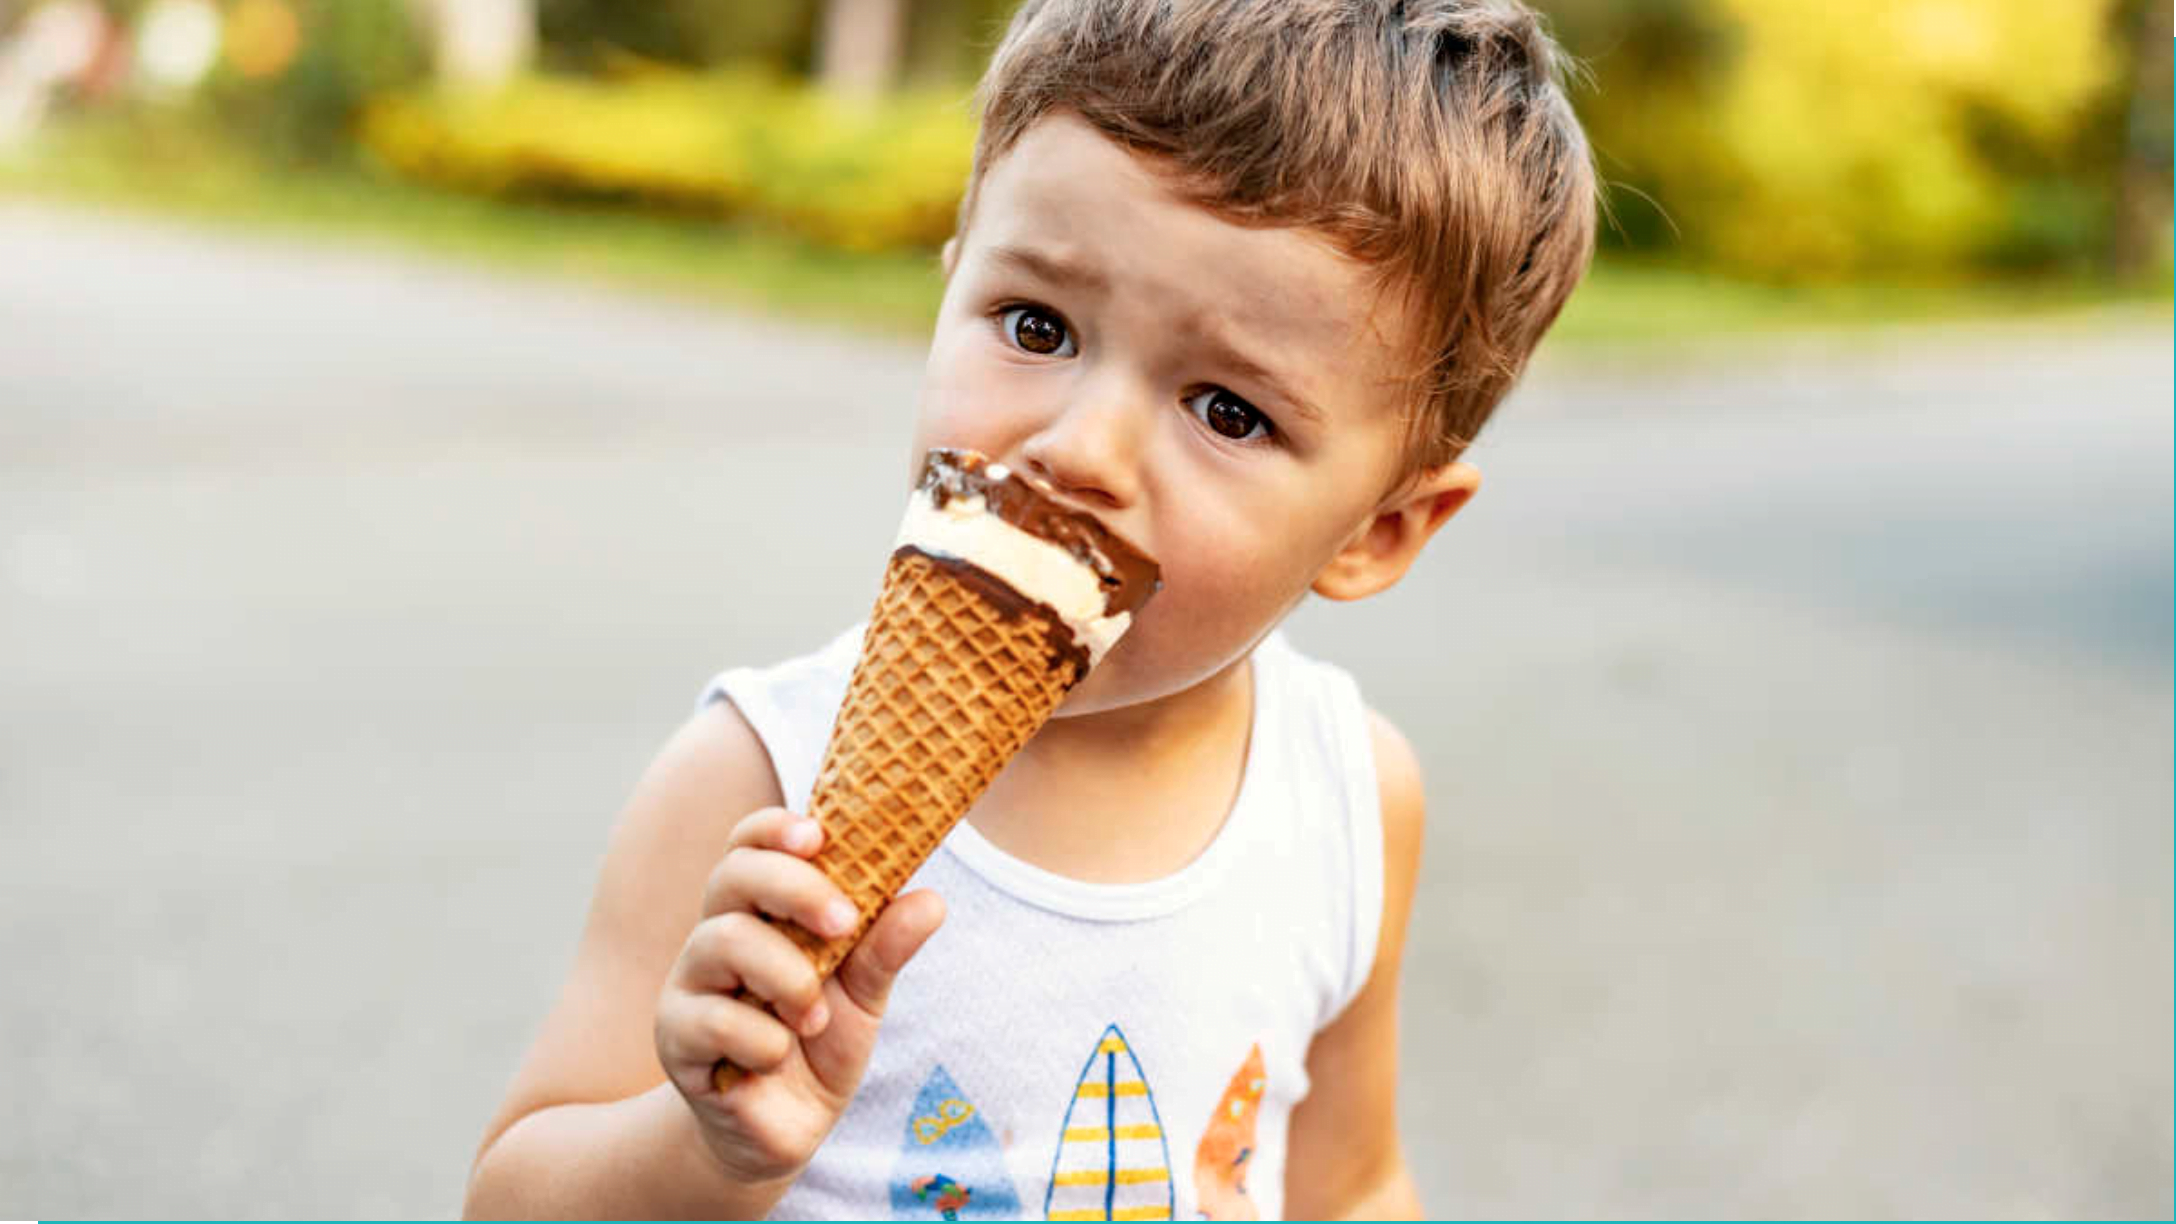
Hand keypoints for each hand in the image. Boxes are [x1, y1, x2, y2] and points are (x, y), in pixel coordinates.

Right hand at [654, 806, 946, 1185]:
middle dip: (795, 888)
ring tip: (815, 1016)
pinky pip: (714, 1019)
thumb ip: (885, 948)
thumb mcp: (864, 995)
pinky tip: (778, 1057)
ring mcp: (691, 983)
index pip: (749, 844)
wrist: (781, 1129)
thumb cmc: (818, 1045)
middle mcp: (717, 935)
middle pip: (733, 875)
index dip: (776, 829)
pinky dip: (763, 1039)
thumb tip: (930, 899)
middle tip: (844, 922)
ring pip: (723, 940)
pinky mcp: (676, 1037)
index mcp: (761, 911)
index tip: (818, 836)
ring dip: (787, 975)